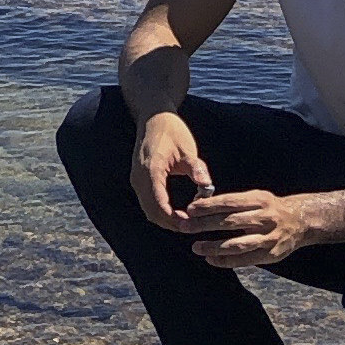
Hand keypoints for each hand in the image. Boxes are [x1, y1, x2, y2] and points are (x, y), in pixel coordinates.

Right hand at [134, 112, 214, 231]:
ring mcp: (136, 180)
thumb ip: (197, 169)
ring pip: (149, 209)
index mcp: (151, 171)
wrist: (153, 117)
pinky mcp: (139, 180)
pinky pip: (148, 202)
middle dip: (171, 223)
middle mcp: (139, 178)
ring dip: (166, 219)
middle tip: (192, 227)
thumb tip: (207, 187)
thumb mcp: (188, 149)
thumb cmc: (171, 131)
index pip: (159, 204)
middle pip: (152, 212)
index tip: (191, 224)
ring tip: (187, 221)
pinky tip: (178, 211)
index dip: (174, 218)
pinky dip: (161, 211)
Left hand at [184, 189, 317, 269]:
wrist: (301, 221)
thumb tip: (201, 207)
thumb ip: (234, 203)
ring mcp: (269, 237)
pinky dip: (226, 261)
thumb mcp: (256, 198)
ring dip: (214, 246)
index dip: (208, 206)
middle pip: (230, 222)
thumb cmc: (270, 208)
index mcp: (259, 200)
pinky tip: (211, 259)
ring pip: (238, 244)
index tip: (189, 209)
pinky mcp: (271, 254)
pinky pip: (245, 260)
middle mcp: (265, 218)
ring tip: (196, 247)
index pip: (230, 202)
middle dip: (205, 225)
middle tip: (184, 227)